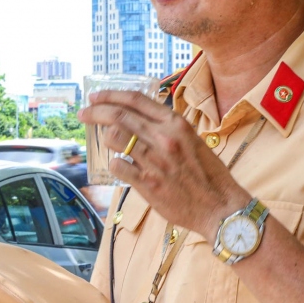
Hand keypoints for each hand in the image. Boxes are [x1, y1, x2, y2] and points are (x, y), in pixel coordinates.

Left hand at [78, 90, 251, 237]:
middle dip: (95, 112)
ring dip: (104, 137)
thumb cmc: (209, 174)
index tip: (95, 96)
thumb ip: (168, 129)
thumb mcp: (192, 140)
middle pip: (118, 116)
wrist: (220, 206)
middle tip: (83, 113)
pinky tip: (119, 165)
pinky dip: (115, 163)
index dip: (111, 95)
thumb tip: (142, 121)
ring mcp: (154, 161)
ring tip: (104, 140)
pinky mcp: (147, 184)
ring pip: (114, 139)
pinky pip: (118, 166)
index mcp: (176, 124)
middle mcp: (164, 138)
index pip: (135, 100)